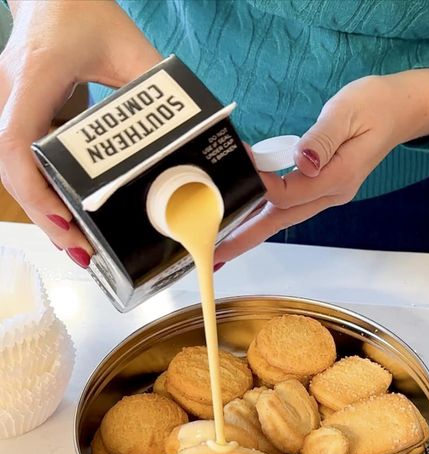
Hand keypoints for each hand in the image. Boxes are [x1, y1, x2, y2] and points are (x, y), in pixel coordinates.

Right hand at [0, 0, 160, 264]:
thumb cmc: (82, 10)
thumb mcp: (129, 45)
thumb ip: (161, 86)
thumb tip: (207, 127)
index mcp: (35, 76)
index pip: (16, 142)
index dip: (36, 190)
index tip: (65, 224)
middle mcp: (12, 96)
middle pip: (13, 172)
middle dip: (46, 219)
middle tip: (83, 253)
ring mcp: (10, 108)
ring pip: (16, 173)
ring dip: (45, 213)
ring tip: (81, 246)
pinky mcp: (20, 117)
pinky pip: (25, 163)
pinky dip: (47, 194)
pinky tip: (72, 217)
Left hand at [215, 69, 428, 262]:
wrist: (400, 110)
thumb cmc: (375, 105)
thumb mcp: (347, 112)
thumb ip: (322, 139)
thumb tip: (302, 161)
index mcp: (338, 177)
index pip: (289, 192)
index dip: (260, 184)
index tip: (238, 170)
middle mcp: (331, 193)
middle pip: (280, 220)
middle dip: (246, 237)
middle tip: (216, 254)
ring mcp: (327, 194)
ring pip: (282, 218)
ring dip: (251, 232)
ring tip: (222, 246)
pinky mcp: (322, 188)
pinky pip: (289, 206)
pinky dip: (264, 214)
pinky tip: (245, 219)